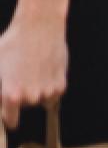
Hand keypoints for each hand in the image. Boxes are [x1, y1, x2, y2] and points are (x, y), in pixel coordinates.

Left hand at [0, 0, 69, 128]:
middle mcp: (31, 97)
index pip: (10, 120)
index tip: (10, 116)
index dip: (9, 117)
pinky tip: (45, 70)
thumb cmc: (13, 43)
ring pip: (41, 100)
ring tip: (33, 72)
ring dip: (38, 91)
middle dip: (22, 96)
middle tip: (21, 77)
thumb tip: (2, 95)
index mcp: (11, 95)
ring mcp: (48, 91)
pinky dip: (51, 86)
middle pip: (26, 106)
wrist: (39, 27)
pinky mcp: (61, 84)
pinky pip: (55, 93)